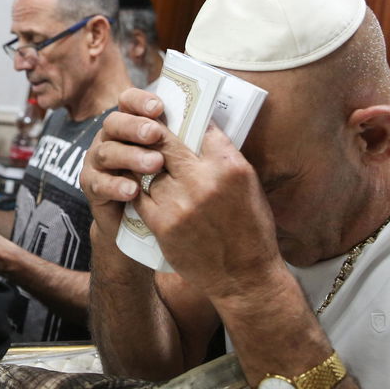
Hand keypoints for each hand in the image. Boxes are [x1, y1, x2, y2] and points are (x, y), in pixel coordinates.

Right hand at [80, 87, 168, 234]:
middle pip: (114, 123)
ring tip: (154, 164)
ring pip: (107, 152)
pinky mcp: (92, 185)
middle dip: (135, 126)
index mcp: (129, 123)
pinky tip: (133, 190)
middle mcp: (110, 137)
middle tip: (155, 134)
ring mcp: (98, 160)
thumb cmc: (159, 182)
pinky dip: (116, 186)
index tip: (158, 107)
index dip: (140, 101)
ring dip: (131, 156)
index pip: (128, 102)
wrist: (135, 220)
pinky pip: (99, 183)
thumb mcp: (172, 158)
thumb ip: (180, 140)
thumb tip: (206, 125)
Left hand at [135, 123, 281, 303]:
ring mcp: (179, 203)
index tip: (178, 111)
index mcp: (230, 167)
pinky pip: (140, 194)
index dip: (189, 118)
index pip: (202, 128)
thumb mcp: (249, 186)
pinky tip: (137, 181)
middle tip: (148, 125)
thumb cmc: (252, 231)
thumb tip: (203, 134)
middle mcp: (203, 181)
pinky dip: (138, 185)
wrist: (244, 277)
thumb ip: (225, 158)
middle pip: (166, 142)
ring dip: (143, 160)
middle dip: (155, 131)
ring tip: (139, 153)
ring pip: (148, 167)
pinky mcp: (162, 224)